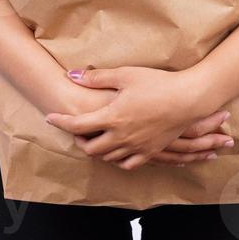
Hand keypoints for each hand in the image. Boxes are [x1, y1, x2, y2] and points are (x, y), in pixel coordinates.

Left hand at [46, 66, 231, 171]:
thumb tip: (72, 75)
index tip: (50, 118)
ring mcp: (136, 147)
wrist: (188, 98)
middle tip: (77, 130)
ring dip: (97, 150)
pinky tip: (117, 150)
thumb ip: (97, 77)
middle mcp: (121, 136)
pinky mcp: (150, 152)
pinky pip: (128, 164)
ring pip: (108, 158)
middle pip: (90, 148)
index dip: (60, 122)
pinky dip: (118, 159)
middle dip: (79, 140)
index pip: (77, 125)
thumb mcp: (125, 74)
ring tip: (95, 139)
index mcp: (112, 117)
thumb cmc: (157, 83)